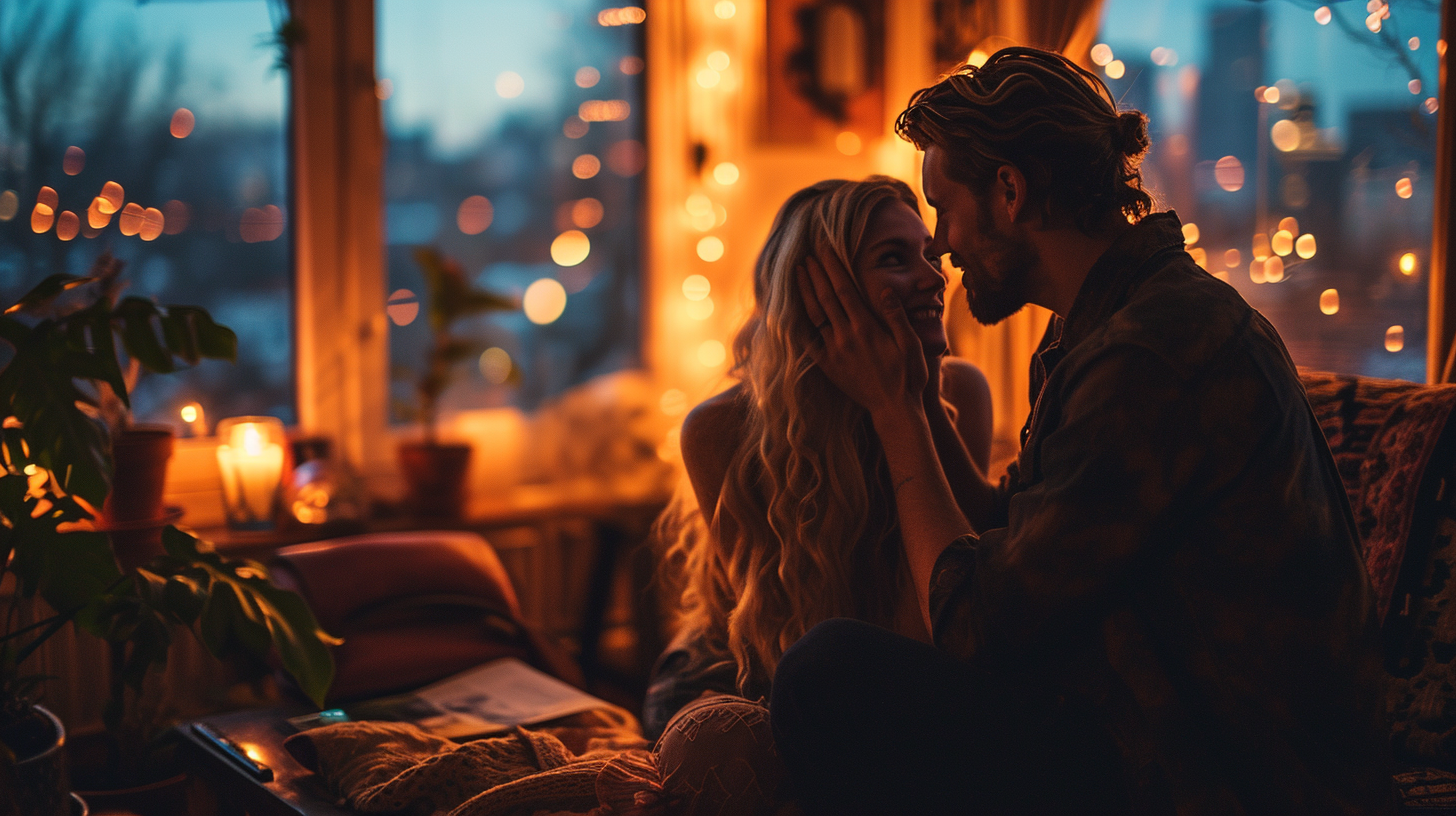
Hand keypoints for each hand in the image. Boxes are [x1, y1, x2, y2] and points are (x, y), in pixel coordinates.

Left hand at [798, 253, 927, 417]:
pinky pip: (807, 343)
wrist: (894, 409)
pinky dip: (797, 326)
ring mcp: (834, 352)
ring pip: (814, 316)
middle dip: (815, 274)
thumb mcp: (911, 344)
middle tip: (805, 255)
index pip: (845, 289)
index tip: (825, 250)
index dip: (833, 268)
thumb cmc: (908, 376)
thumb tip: (885, 288)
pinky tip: (789, 313)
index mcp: (867, 327)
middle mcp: (846, 337)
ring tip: (797, 274)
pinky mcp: (828, 367)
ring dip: (805, 293)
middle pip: (826, 298)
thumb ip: (896, 315)